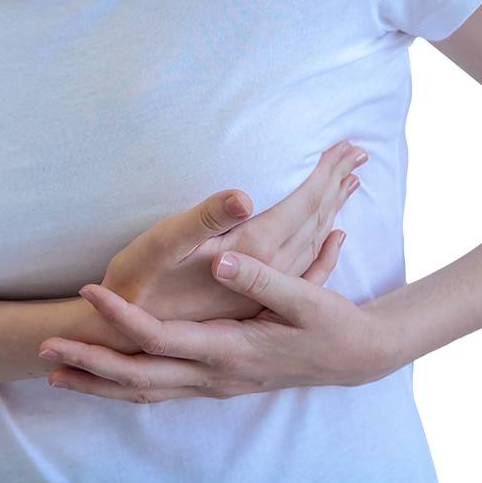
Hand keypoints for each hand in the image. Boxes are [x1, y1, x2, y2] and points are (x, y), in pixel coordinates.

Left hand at [38, 250, 395, 401]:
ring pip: (144, 392)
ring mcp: (214, 384)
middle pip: (138, 378)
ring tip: (56, 371)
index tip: (89, 292)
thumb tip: (220, 261)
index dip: (121, 318)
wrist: (355, 357)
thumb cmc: (329, 323)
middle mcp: (214, 375)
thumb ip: (260, 278)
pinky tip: (104, 381)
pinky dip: (126, 388)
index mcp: (230, 350)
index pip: (160, 339)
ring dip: (99, 384)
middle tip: (44, 348)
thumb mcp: (304, 296)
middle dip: (89, 364)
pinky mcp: (216, 381)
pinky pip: (160, 391)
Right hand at [100, 140, 366, 322]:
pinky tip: (336, 240)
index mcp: (253, 253)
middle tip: (357, 152)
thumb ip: (207, 219)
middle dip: (335, 182)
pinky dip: (326, 250)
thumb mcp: (165, 244)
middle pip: (316, 220)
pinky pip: (307, 272)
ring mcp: (266, 290)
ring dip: (333, 209)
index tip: (346, 144)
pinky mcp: (257, 302)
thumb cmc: (140, 281)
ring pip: (315, 242)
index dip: (325, 172)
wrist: (125, 337)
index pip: (303, 204)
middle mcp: (269, 273)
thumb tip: (244, 195)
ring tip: (350, 183)